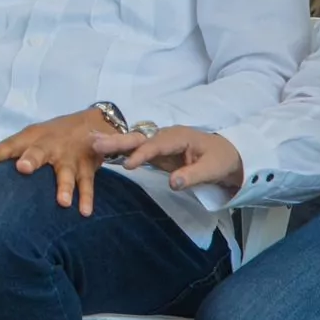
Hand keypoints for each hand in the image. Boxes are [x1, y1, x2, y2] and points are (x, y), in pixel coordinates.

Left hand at [0, 107, 111, 214]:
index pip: (9, 145)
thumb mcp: (30, 138)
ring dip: (64, 187)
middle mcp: (49, 146)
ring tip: (63, 202)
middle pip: (38, 152)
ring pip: (66, 172)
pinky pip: (86, 184)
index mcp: (30, 138)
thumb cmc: (50, 136)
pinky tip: (84, 212)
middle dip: (31, 159)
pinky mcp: (86, 168)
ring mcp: (69, 158)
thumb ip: (9, 152)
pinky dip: (87, 198)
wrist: (91, 124)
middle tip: (23, 168)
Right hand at [92, 126, 245, 192]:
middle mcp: (164, 136)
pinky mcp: (155, 152)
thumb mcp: (212, 169)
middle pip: (139, 138)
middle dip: (118, 141)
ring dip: (113, 144)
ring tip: (92, 145)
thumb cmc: (221, 160)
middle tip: (95, 143)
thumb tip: (172, 183)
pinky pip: (135, 150)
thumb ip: (192, 175)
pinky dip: (119, 150)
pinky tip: (102, 151)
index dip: (142, 154)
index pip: (157, 145)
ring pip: (133, 142)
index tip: (128, 165)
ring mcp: (158, 143)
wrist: (227, 155)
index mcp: (179, 136)